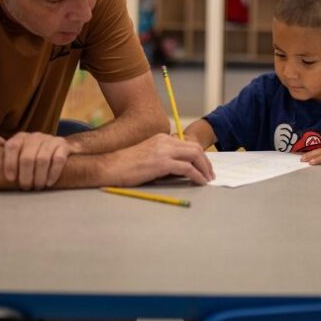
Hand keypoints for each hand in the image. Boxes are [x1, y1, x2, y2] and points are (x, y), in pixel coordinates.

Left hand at [0, 132, 73, 189]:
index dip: (9, 163)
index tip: (10, 179)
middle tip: (25, 187)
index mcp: (21, 137)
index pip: (12, 146)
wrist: (61, 146)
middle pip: (27, 157)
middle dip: (25, 176)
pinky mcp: (64, 146)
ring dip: (38, 177)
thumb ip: (3, 146)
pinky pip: (58, 160)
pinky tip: (48, 183)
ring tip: (37, 187)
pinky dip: (53, 173)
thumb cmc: (34, 151)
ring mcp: (51, 140)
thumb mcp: (19, 148)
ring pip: (42, 159)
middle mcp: (35, 136)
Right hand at [101, 133, 215, 185]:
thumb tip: (181, 170)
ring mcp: (164, 151)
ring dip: (205, 168)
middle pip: (195, 148)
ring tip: (208, 179)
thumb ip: (164, 159)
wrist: (110, 166)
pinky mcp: (162, 163)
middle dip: (206, 161)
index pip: (187, 144)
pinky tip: (200, 182)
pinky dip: (197, 175)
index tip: (204, 166)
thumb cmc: (125, 166)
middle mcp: (165, 141)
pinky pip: (187, 168)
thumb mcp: (148, 157)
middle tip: (210, 174)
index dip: (199, 155)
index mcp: (162, 138)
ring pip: (194, 155)